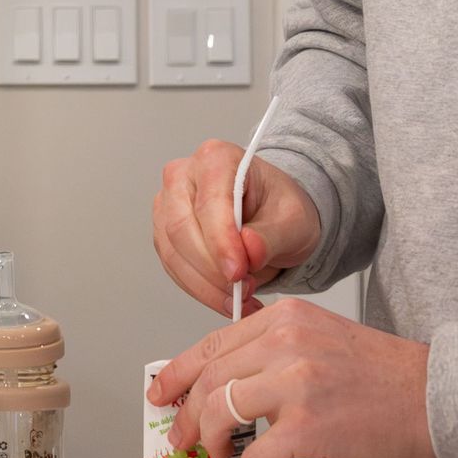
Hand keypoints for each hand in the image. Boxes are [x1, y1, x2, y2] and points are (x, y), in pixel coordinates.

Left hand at [148, 295, 434, 457]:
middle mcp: (285, 342)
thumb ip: (274, 351)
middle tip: (181, 441)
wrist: (437, 396)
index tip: (162, 394)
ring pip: (219, 415)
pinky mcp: (306, 426)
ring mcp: (294, 383)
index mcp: (286, 318)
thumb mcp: (322, 339)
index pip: (211, 344)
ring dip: (211, 446)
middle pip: (208, 381)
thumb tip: (226, 386)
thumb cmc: (384, 376)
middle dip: (186, 417)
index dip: (178, 374)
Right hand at [152, 137, 321, 316]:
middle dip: (211, 268)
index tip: (238, 273)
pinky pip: (173, 267)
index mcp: (217, 158)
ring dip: (204, 285)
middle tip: (242, 291)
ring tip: (239, 300)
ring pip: (172, 252)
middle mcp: (184, 176)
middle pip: (181, 228)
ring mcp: (169, 204)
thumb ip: (271, 235)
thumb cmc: (280, 208)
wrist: (273, 217)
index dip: (221, 242)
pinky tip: (225, 298)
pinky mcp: (164, 233)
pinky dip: (199, 289)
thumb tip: (249, 250)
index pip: (209, 203)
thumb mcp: (293, 220)